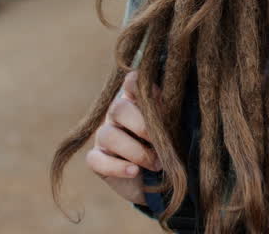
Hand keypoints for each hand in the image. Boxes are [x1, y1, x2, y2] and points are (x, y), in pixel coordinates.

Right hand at [85, 71, 162, 204]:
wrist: (159, 183)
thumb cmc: (168, 150)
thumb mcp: (172, 131)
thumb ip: (168, 115)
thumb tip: (165, 99)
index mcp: (136, 102)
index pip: (131, 84)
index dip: (137, 85)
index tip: (152, 92)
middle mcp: (116, 116)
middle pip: (118, 108)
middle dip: (141, 126)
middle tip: (160, 143)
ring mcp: (103, 137)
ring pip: (108, 135)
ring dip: (135, 151)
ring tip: (155, 164)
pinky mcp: (96, 159)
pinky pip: (97, 159)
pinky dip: (118, 167)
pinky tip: (135, 171)